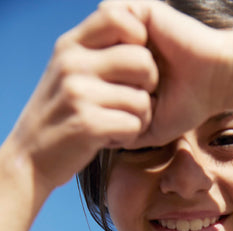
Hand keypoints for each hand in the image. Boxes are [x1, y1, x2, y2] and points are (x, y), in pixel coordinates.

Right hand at [8, 2, 158, 192]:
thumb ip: (96, 52)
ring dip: (140, 118)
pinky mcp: (87, 124)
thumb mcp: (68, 73)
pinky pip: (134, 126)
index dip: (139, 38)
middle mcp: (73, 63)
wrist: (29, 158)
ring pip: (142, 100)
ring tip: (119, 123)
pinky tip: (110, 138)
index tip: (133, 65)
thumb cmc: (59, 115)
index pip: (117, 16)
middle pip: (142, 61)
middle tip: (134, 100)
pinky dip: (129, 137)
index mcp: (70, 46)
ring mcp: (79, 93)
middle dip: (149, 86)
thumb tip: (136, 31)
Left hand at [100, 0, 232, 147]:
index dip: (92, 92)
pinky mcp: (141, 10)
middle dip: (93, 73)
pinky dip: (120, 32)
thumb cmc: (187, 105)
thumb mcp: (151, 127)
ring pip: (93, 33)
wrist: (214, 79)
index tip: (109, 106)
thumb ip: (125, 132)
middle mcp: (122, 50)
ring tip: (126, 67)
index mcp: (123, 75)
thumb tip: (100, 141)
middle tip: (113, 86)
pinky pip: (109, 13)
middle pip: (85, 55)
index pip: (89, 78)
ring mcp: (131, 29)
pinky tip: (140, 46)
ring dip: (107, 52)